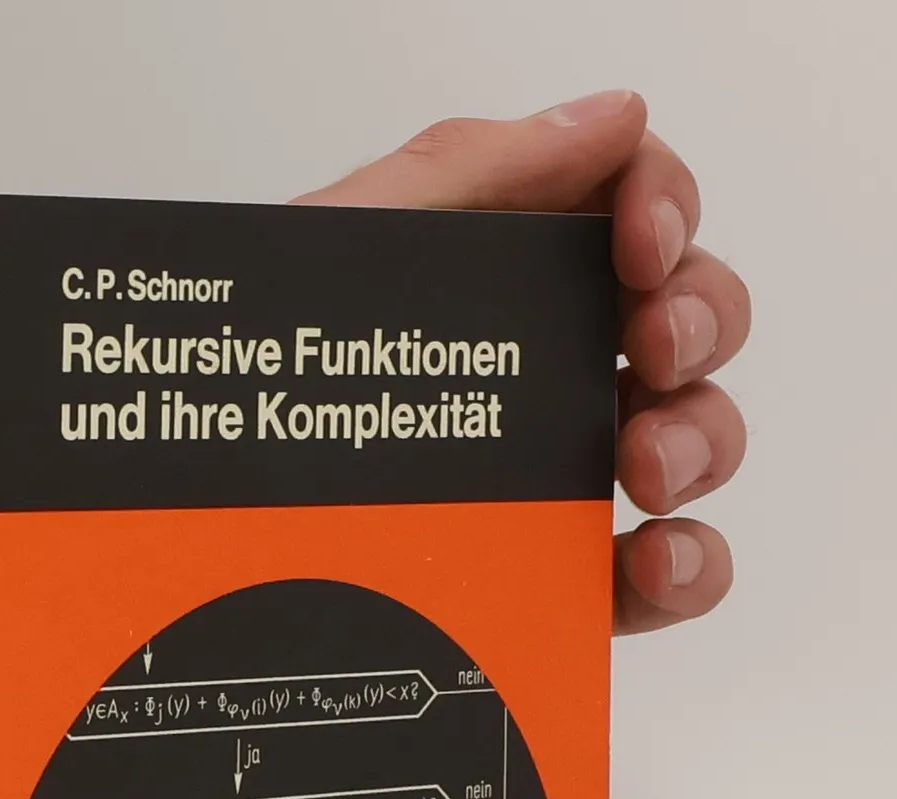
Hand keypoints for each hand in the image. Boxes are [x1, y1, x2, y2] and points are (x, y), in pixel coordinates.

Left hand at [297, 91, 747, 634]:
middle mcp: (540, 371)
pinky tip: (655, 559)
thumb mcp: (338, 253)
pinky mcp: (557, 582)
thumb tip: (612, 118)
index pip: (632, 208)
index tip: (642, 248)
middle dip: (699, 323)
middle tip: (652, 352)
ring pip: (695, 440)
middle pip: (687, 319)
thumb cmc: (243, 377)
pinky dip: (691, 565)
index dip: (665, 206)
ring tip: (645, 468)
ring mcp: (556, 481)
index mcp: (496, 274)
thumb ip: (468, 171)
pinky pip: (666, 574)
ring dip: (701, 440)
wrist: (195, 530)